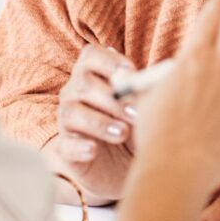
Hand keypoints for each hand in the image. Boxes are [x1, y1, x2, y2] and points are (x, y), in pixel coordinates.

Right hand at [52, 44, 138, 200]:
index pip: (91, 55)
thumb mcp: (146, 109)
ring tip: (122, 133)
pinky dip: (79, 146)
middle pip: (83, 84)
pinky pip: (65, 144)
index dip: (109, 61)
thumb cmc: (137, 126)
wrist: (128, 165)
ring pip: (71, 113)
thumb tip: (154, 81)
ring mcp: (67, 121)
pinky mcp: (66, 149)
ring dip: (98, 122)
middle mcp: (75, 93)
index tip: (130, 73)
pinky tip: (93, 150)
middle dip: (111, 98)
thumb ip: (147, 92)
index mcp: (93, 74)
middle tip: (136, 114)